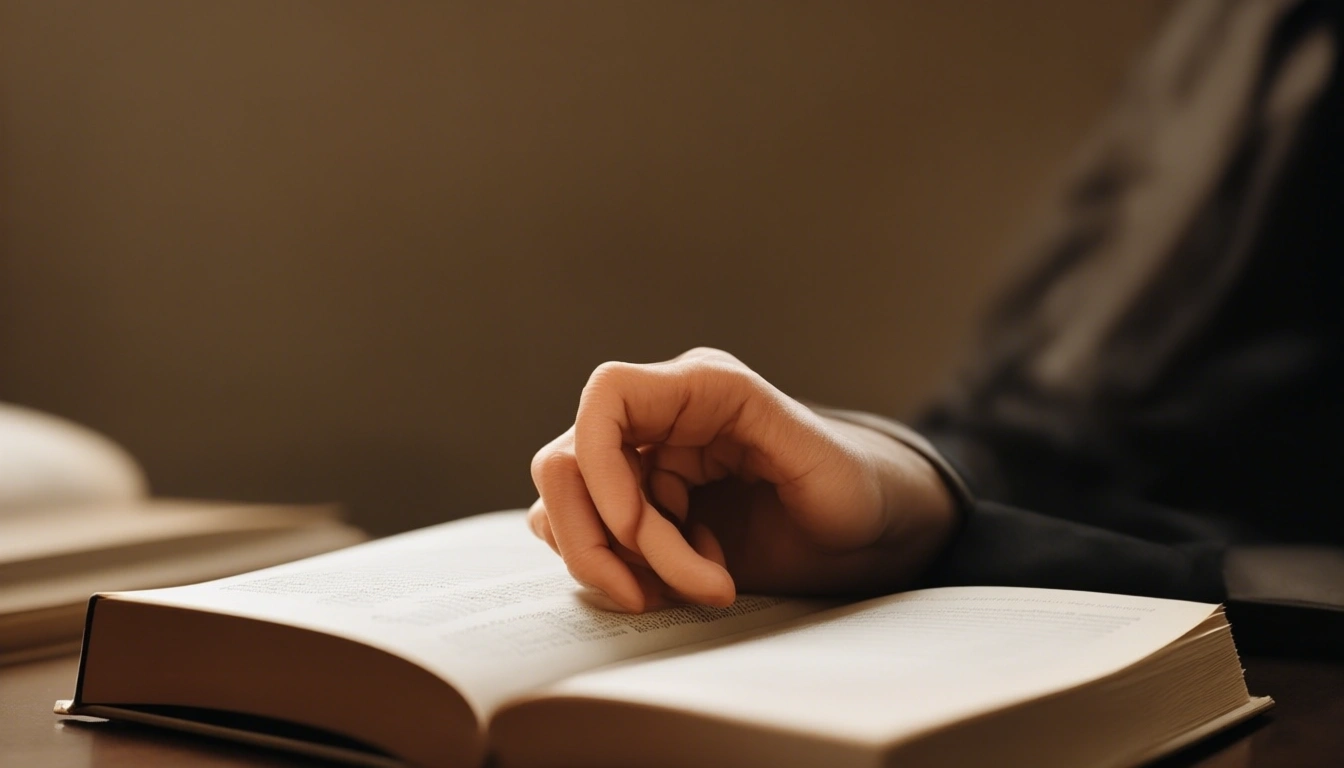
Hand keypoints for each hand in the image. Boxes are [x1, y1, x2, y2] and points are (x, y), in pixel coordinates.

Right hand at [528, 348, 956, 611]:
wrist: (865, 531)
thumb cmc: (853, 486)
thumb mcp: (817, 456)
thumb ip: (758, 430)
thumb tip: (681, 434)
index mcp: (699, 389)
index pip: (606, 396)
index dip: (599, 464)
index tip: (636, 527)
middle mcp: (659, 423)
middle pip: (567, 466)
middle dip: (603, 539)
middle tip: (659, 590)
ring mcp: (642, 469)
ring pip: (568, 511)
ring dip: (619, 566)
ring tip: (700, 588)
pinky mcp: (639, 512)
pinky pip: (589, 540)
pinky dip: (624, 574)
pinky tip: (687, 584)